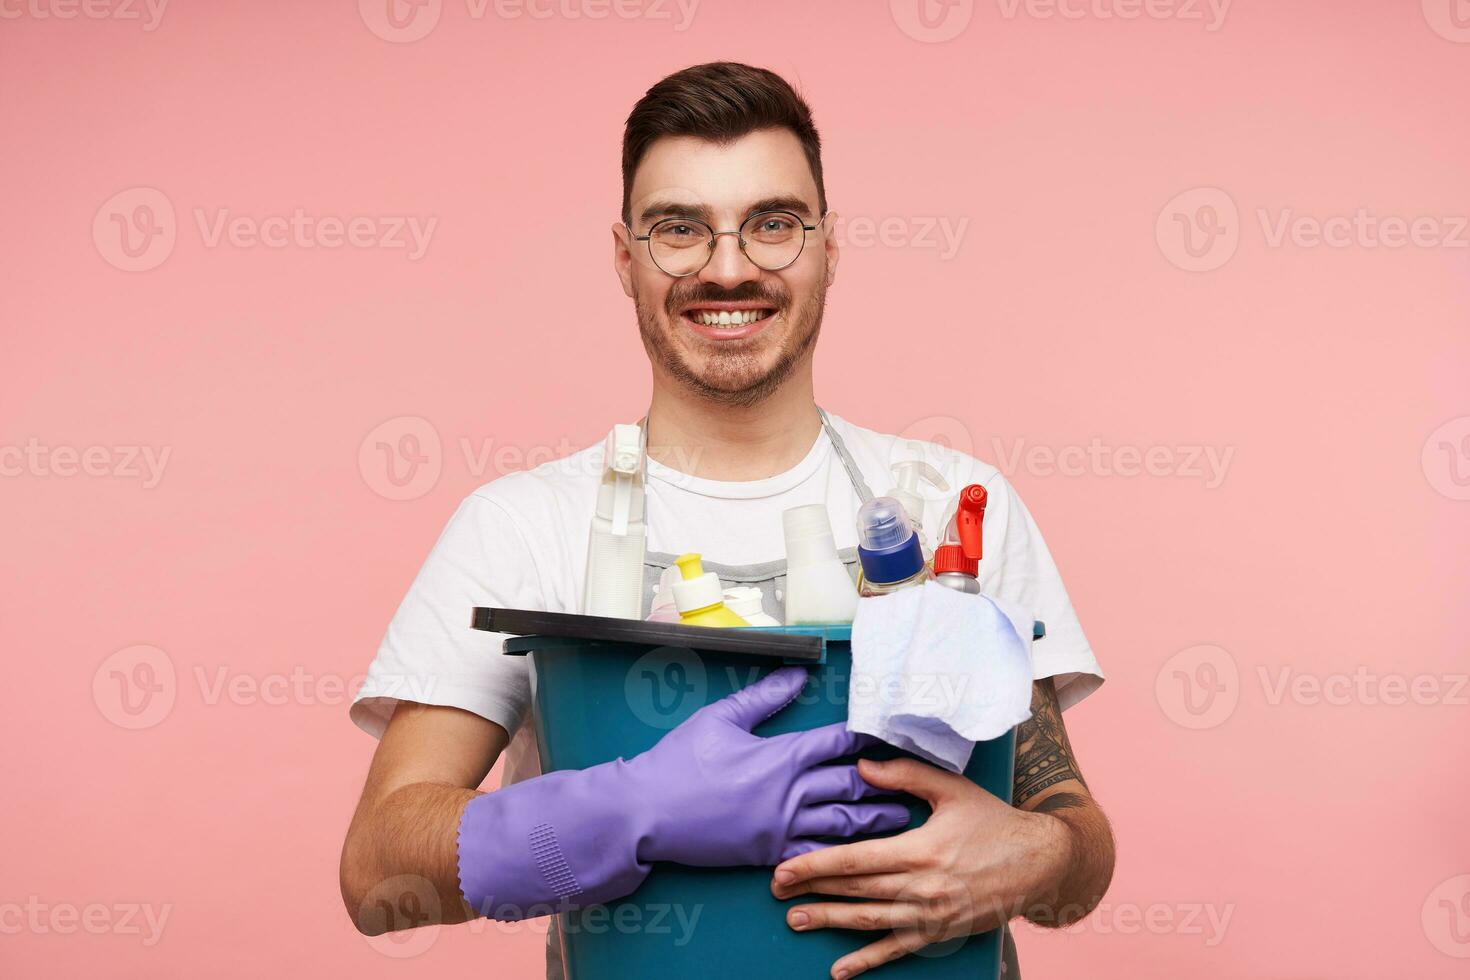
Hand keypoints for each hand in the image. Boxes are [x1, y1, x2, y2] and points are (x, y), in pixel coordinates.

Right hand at [630, 667, 911, 866]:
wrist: (648, 813)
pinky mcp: (771, 853)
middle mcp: (789, 792)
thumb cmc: (679, 763)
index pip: (837, 742)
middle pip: (852, 783)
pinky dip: (846, 853)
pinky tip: (867, 854)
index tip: (893, 732)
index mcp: (781, 755)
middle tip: (918, 778)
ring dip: (878, 818)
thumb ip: (764, 697)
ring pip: (844, 823)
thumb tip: (798, 674)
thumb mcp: (720, 718)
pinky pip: (818, 854)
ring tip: (906, 816)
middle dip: (887, 780)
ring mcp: (782, 827)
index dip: (868, 736)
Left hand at [769, 756, 1072, 978]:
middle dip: (813, 891)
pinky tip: (839, 969)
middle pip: (856, 890)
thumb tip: (860, 766)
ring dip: (830, 922)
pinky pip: (897, 950)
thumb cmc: (993, 820)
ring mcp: (931, 915)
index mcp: (921, 849)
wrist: (1040, 861)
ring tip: (796, 921)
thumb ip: (904, 775)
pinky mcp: (940, 933)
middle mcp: (923, 887)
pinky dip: (866, 961)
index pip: (856, 859)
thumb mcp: (951, 789)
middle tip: (776, 891)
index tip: (784, 868)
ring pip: (869, 921)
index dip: (817, 865)